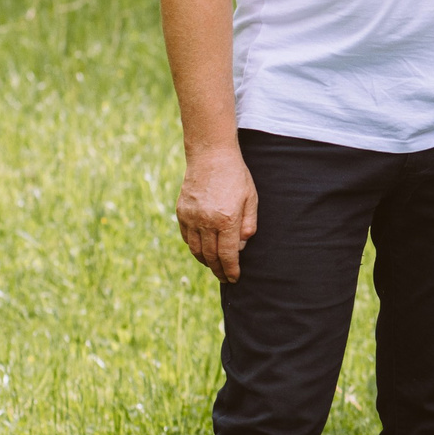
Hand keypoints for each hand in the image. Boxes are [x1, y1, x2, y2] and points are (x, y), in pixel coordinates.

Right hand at [176, 144, 257, 282]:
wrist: (211, 157)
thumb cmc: (236, 177)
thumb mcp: (251, 199)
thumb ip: (248, 224)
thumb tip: (242, 246)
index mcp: (227, 219)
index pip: (228, 254)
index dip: (231, 269)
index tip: (234, 278)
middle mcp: (207, 221)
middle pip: (211, 256)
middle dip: (219, 270)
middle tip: (225, 277)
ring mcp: (192, 217)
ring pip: (197, 250)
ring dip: (205, 261)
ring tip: (214, 266)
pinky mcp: (182, 212)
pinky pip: (187, 238)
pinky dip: (194, 248)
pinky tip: (202, 250)